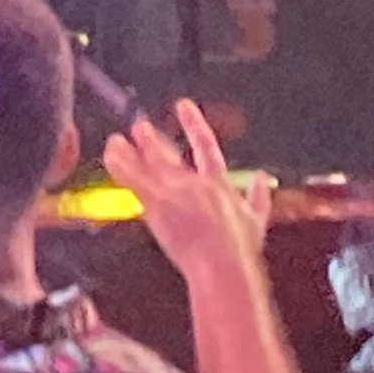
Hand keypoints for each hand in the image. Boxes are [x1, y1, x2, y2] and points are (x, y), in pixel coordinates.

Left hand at [101, 100, 272, 288]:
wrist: (223, 266)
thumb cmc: (240, 252)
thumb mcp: (256, 221)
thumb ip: (259, 197)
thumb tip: (262, 178)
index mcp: (218, 184)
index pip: (205, 147)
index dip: (194, 124)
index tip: (183, 106)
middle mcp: (194, 182)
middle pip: (168, 156)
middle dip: (153, 141)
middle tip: (140, 127)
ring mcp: (175, 191)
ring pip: (147, 164)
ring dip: (131, 151)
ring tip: (116, 140)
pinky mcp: (158, 202)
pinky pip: (133, 177)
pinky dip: (120, 163)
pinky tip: (111, 152)